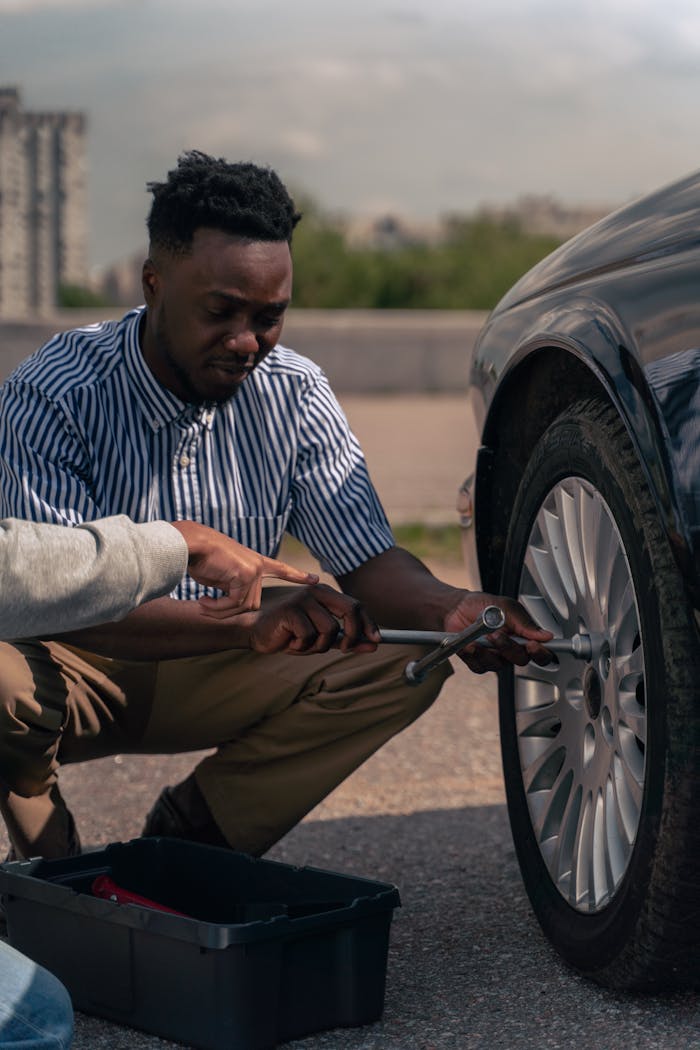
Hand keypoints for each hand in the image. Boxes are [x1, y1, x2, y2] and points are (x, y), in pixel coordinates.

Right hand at [170, 522, 318, 615]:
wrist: (191, 544)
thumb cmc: (201, 559)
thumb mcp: (222, 575)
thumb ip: (235, 587)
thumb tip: (239, 605)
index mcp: (255, 561)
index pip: (281, 569)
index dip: (297, 575)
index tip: (315, 580)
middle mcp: (258, 565)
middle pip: (253, 603)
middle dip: (229, 609)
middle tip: (207, 607)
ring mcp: (255, 568)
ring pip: (245, 606)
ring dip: (221, 610)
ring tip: (203, 603)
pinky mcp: (247, 573)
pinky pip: (235, 603)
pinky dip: (217, 608)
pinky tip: (203, 601)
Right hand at [248, 583, 380, 654]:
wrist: (257, 633)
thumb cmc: (291, 635)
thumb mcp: (323, 639)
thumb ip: (347, 640)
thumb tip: (374, 645)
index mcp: (326, 594)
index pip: (357, 605)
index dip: (370, 623)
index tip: (377, 640)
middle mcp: (317, 592)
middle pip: (350, 610)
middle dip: (354, 634)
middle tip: (345, 649)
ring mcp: (303, 599)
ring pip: (330, 629)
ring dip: (320, 645)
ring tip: (304, 644)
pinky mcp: (291, 610)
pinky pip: (310, 635)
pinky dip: (303, 646)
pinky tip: (291, 642)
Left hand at [443, 591, 553, 673]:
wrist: (456, 608)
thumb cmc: (481, 605)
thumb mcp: (505, 607)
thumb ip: (525, 623)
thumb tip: (545, 635)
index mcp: (522, 635)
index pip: (540, 652)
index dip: (540, 653)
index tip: (532, 645)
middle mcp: (510, 649)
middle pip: (520, 660)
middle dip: (508, 648)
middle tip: (496, 634)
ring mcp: (495, 656)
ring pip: (498, 665)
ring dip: (487, 652)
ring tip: (478, 638)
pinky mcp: (478, 661)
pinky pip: (479, 666)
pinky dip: (472, 655)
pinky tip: (468, 644)